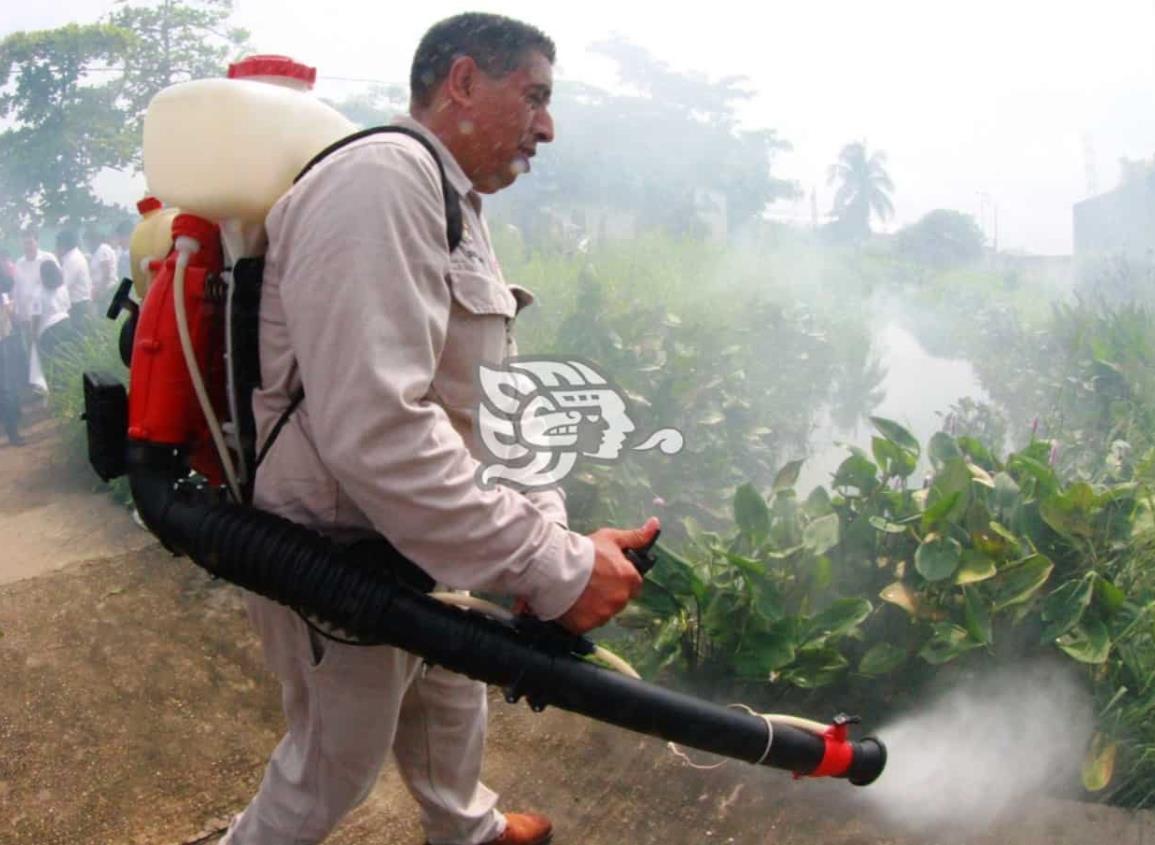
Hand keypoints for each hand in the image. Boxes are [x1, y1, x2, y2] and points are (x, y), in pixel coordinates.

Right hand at [557, 516, 659, 633]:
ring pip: (604, 613)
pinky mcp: (586, 625)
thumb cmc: (585, 551)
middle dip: (609, 593)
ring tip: (579, 591)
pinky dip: (581, 616)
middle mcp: (620, 600)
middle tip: (591, 581)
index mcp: (630, 580)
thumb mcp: (612, 538)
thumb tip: (655, 524)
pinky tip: (572, 602)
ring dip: (595, 605)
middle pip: (619, 600)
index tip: (608, 573)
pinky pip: (587, 623)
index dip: (622, 578)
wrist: (556, 567)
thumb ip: (636, 536)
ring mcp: (603, 615)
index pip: (634, 584)